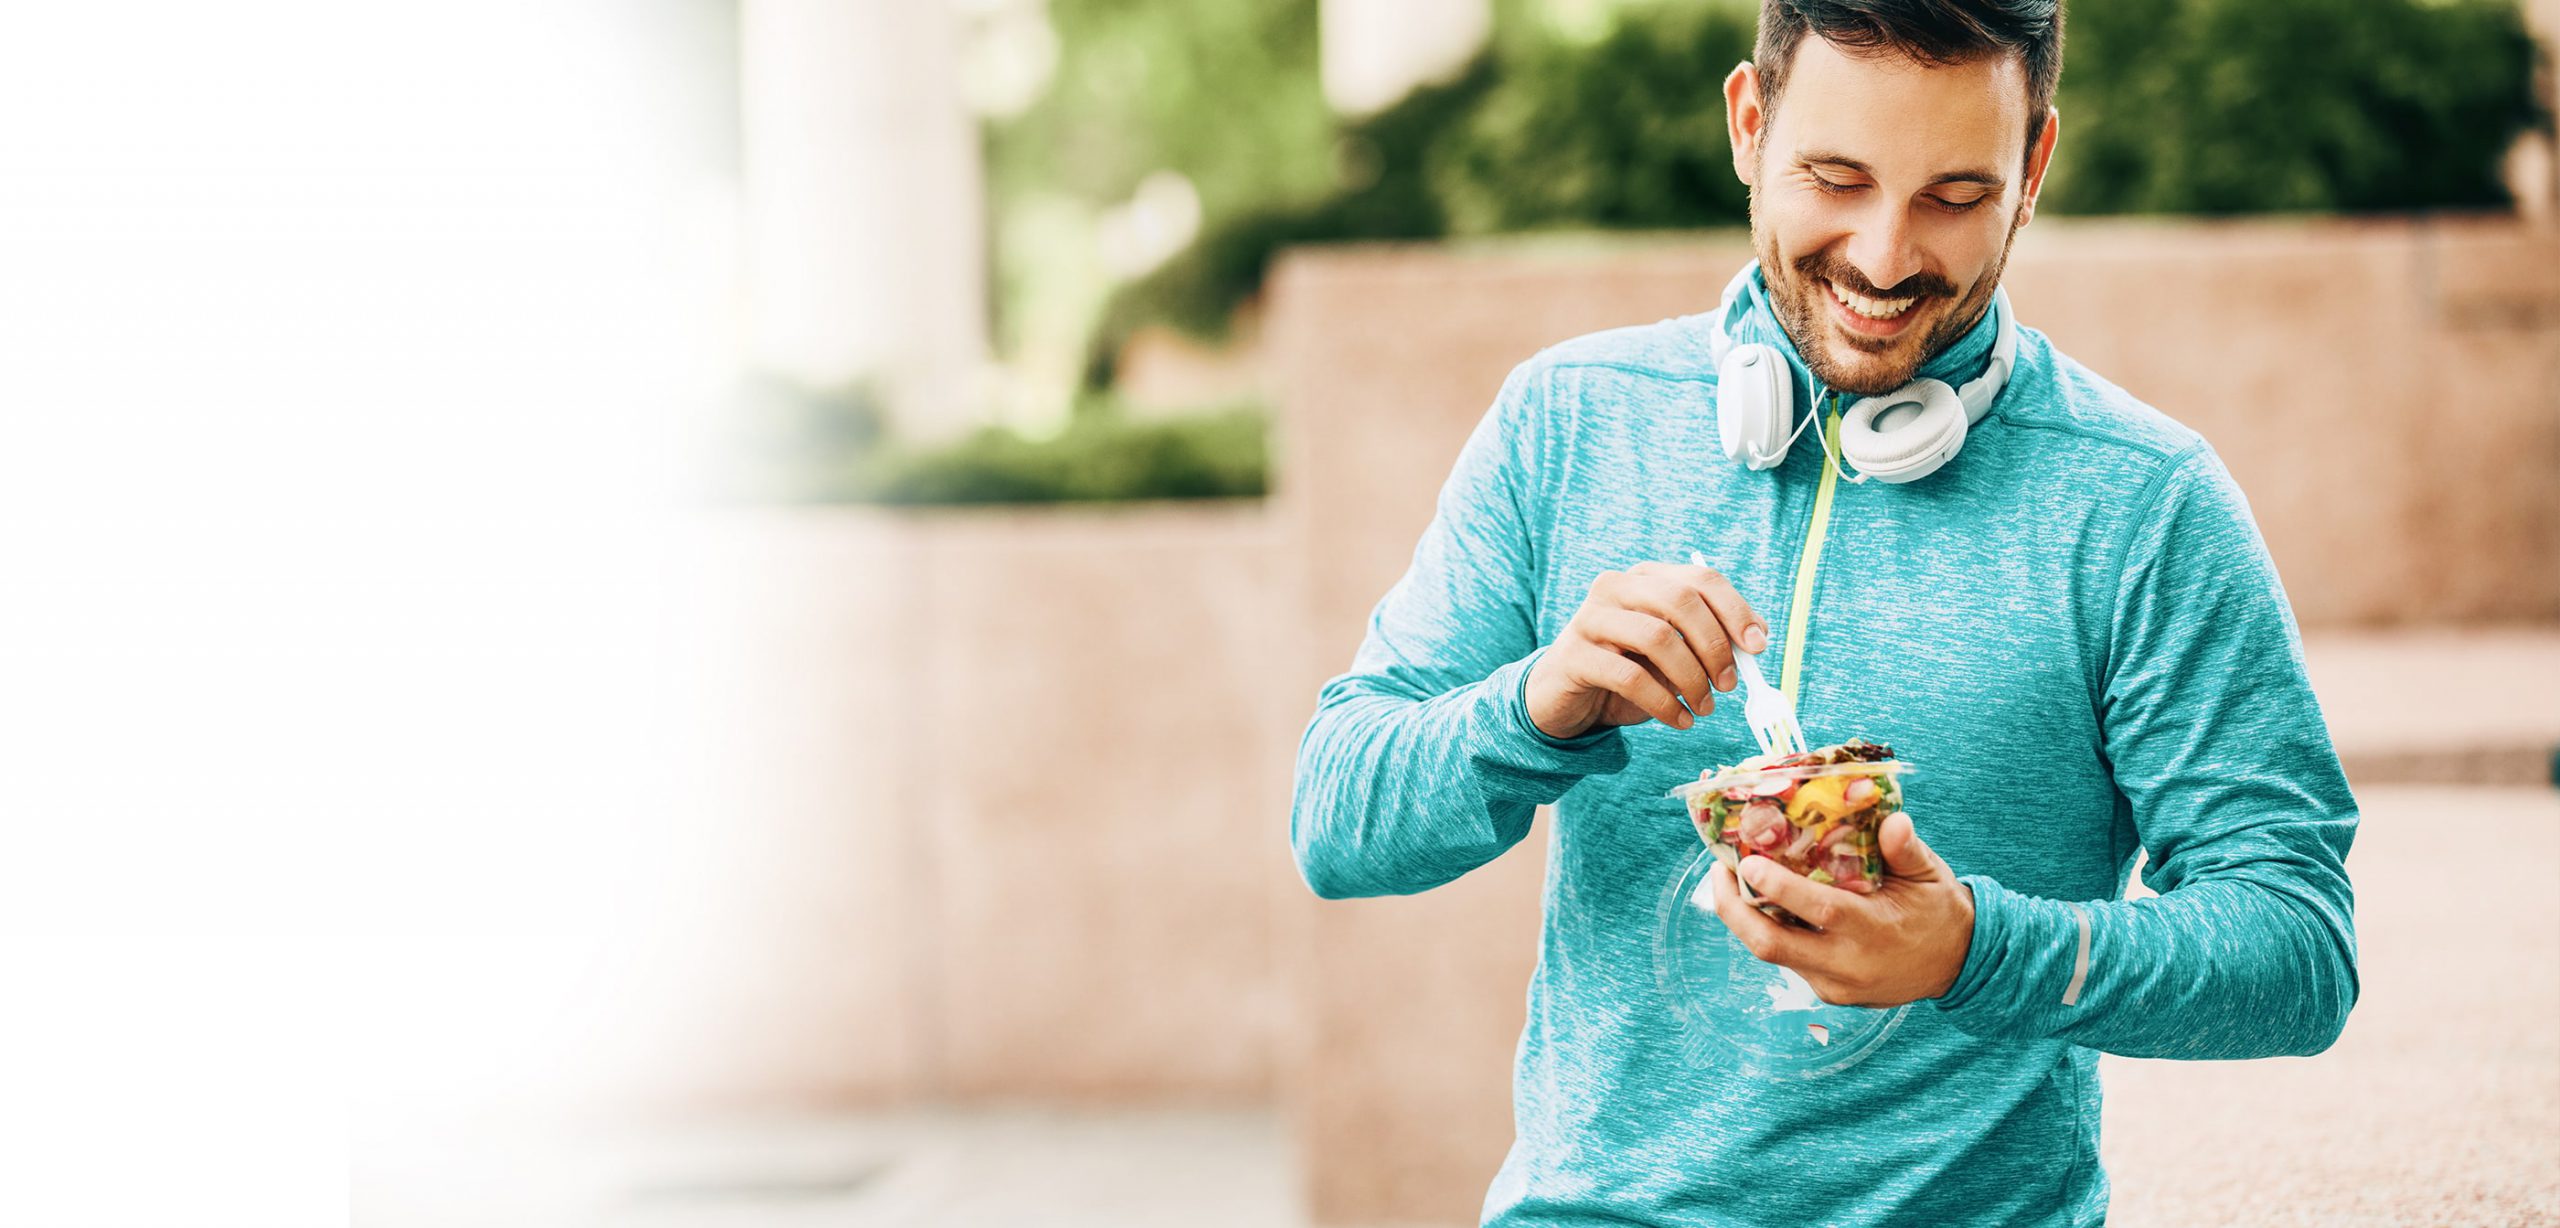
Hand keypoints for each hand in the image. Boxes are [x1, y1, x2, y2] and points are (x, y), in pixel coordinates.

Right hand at [1525, 560, 1767, 740]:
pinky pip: (1631, 678)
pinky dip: (1665, 703)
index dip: (1735, 611)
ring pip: (1657, 637)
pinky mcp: (1574, 655)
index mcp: (1645, 578)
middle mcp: (1615, 588)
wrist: (1564, 698)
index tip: (1758, 647)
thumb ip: (1707, 641)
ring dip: (1692, 678)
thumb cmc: (1626, 671)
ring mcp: (1590, 618)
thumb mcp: (1671, 653)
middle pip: (1680, 601)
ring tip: (1704, 708)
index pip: (1701, 579)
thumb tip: (1755, 644)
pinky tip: (1680, 719)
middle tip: (1729, 684)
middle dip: (1714, 645)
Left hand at [1708, 811, 1975, 1007]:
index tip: (1748, 861)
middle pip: (1771, 945)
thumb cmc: (1938, 910)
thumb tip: (1894, 820)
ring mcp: (1835, 985)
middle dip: (1733, 909)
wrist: (1958, 964)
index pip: (1819, 910)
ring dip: (1744, 919)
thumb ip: (1906, 850)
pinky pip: (1788, 961)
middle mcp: (1848, 964)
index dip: (1778, 887)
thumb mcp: (1929, 875)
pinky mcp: (1830, 994)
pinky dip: (1769, 931)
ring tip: (1729, 880)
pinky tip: (1759, 903)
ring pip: (1772, 955)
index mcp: (1874, 930)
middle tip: (1717, 871)